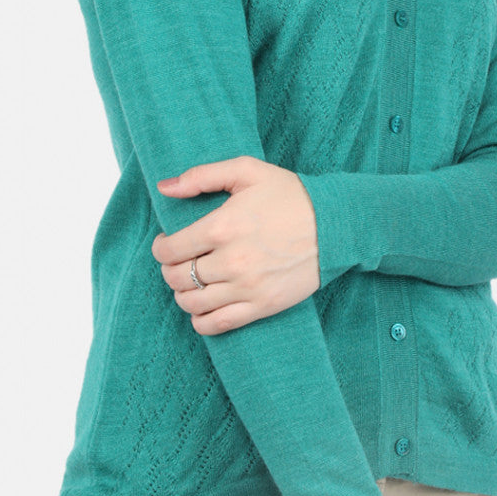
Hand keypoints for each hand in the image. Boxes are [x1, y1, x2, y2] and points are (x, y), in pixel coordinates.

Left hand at [150, 156, 319, 334]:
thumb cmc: (290, 194)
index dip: (161, 249)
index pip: (171, 250)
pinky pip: (217, 324)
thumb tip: (164, 188)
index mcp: (223, 226)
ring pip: (193, 303)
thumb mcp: (247, 171)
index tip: (166, 244)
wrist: (335, 224)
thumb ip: (201, 176)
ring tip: (191, 283)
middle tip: (179, 262)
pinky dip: (201, 321)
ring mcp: (247, 287)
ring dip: (183, 295)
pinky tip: (203, 308)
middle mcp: (231, 260)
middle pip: (178, 278)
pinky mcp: (262, 306)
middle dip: (170, 270)